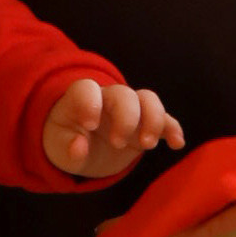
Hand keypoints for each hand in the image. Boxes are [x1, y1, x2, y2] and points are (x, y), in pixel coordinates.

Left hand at [42, 78, 184, 181]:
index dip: (89, 103)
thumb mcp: (58, 148)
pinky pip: (165, 119)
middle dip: (126, 118)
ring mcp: (130, 109)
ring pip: (148, 99)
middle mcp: (108, 98)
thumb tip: (79, 148)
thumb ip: (67, 148)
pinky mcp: (146, 124)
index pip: (86, 89)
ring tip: (148, 145)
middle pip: (124, 94)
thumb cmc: (67, 141)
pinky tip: (177, 143)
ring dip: (153, 120)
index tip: (89, 126)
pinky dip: (172, 129)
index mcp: (81, 99)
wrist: (84, 147)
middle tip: (117, 144)